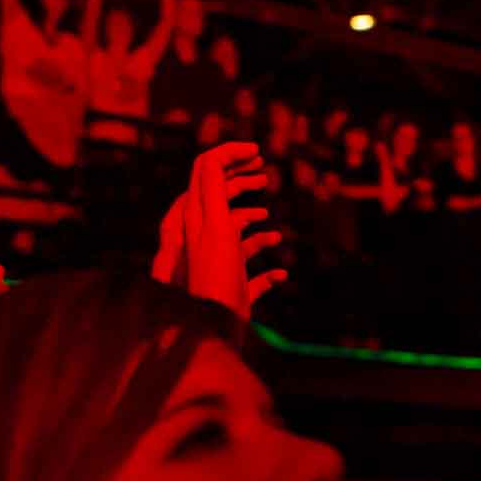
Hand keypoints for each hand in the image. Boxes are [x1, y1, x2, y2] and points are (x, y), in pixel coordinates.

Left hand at [154, 141, 284, 316]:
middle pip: (221, 199)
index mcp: (199, 217)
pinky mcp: (234, 289)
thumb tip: (214, 155)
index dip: (229, 155)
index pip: (207, 171)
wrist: (211, 330)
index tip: (256, 150)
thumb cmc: (214, 279)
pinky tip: (281, 272)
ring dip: (253, 222)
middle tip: (265, 173)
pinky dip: (268, 270)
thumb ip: (213, 187)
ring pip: (236, 234)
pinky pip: (252, 274)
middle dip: (241, 181)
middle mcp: (206, 236)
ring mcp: (220, 263)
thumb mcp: (214, 224)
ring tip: (271, 219)